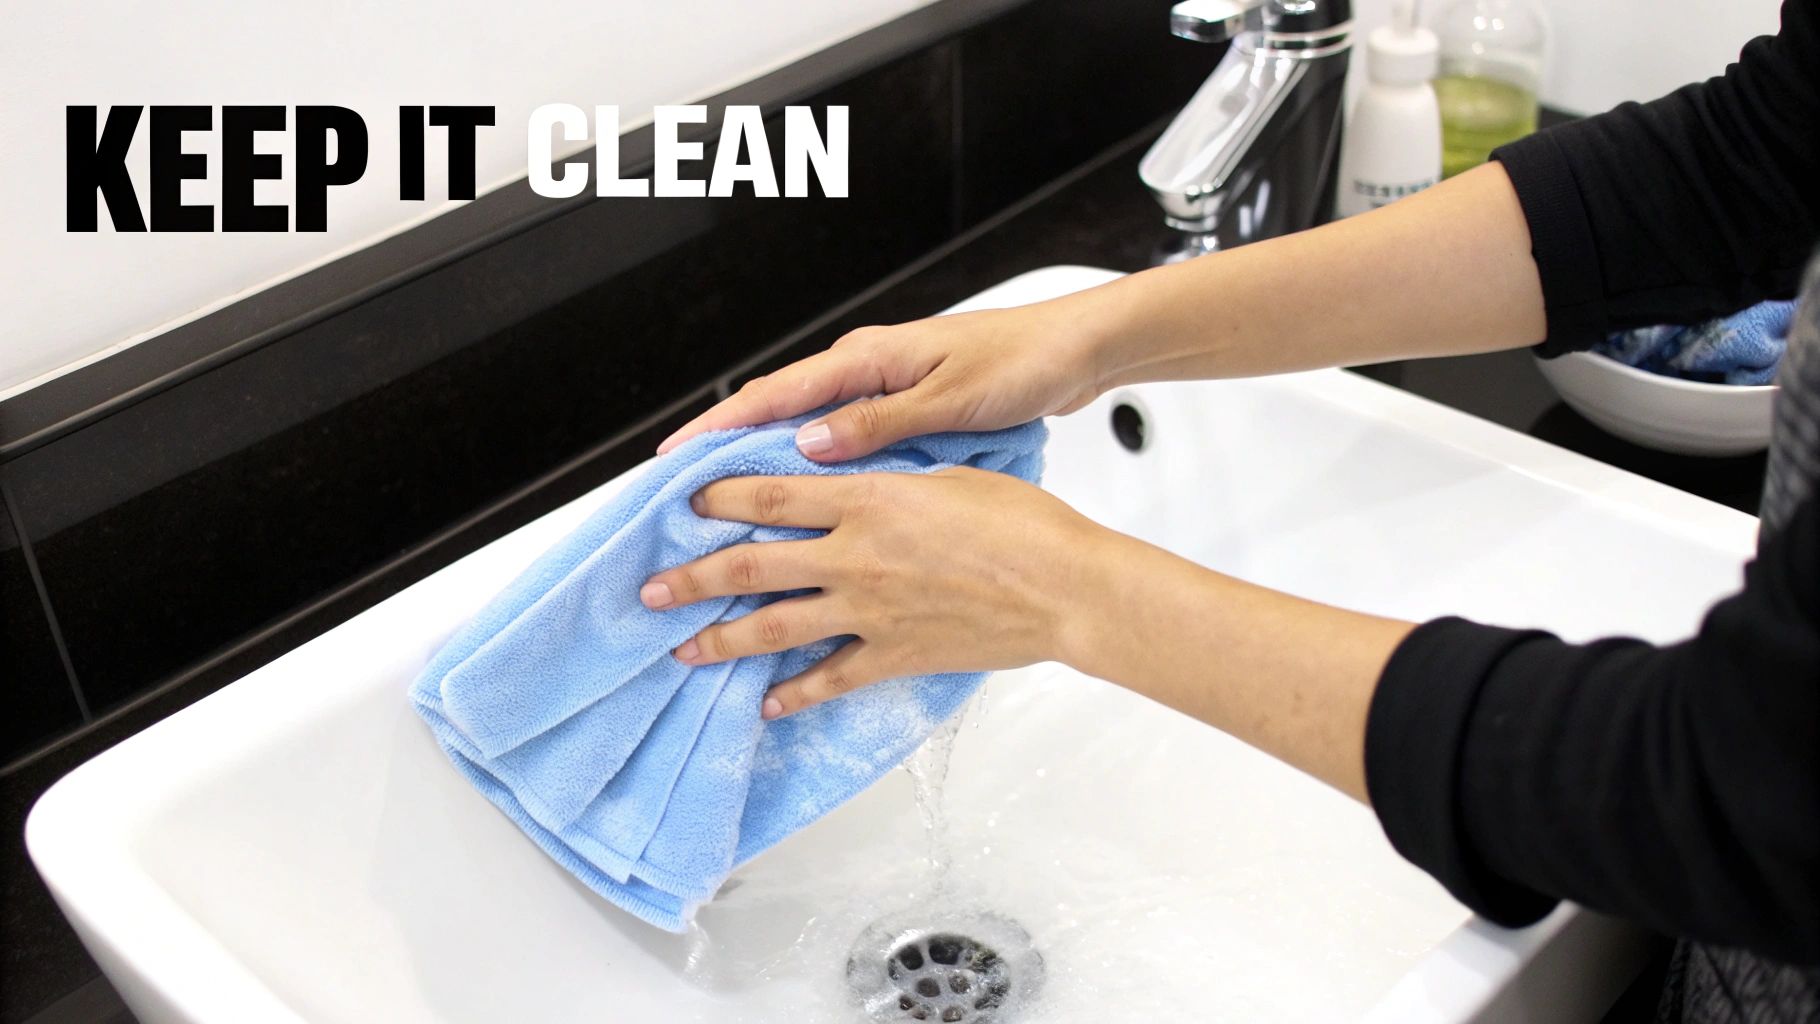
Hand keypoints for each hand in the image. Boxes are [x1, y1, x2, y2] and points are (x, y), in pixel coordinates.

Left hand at [637, 467, 1116, 717]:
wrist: (1063, 588)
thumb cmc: (1022, 523)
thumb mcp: (948, 475)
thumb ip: (889, 478)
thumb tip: (854, 477)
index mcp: (867, 499)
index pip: (770, 494)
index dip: (719, 498)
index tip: (687, 504)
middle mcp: (854, 555)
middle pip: (751, 564)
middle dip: (693, 577)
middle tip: (652, 589)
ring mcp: (869, 610)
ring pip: (773, 627)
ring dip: (721, 639)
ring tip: (682, 648)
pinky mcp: (893, 654)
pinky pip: (830, 678)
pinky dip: (795, 694)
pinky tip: (768, 703)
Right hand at [656, 292, 1119, 461]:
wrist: (1075, 351)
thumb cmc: (1021, 363)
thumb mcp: (950, 397)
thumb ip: (880, 422)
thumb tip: (811, 445)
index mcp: (867, 358)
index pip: (774, 395)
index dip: (719, 428)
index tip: (674, 460)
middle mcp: (866, 370)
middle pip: (777, 413)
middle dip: (726, 450)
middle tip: (681, 497)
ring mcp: (883, 391)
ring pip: (805, 431)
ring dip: (766, 464)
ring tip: (727, 510)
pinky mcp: (903, 413)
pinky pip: (841, 443)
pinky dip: (814, 470)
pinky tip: (805, 504)